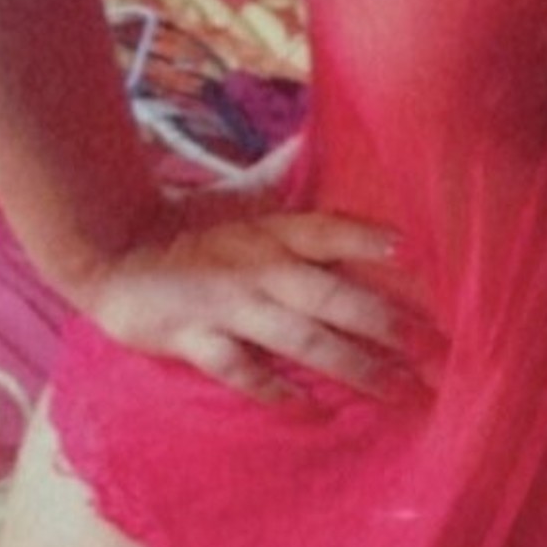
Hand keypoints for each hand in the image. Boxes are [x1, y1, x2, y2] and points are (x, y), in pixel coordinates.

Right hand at [81, 192, 446, 405]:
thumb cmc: (189, 226)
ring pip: (302, 339)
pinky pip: (243, 370)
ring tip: (400, 392)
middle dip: (389, 326)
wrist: (109, 251)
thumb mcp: (240, 196)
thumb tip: (318, 134)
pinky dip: (278, 393)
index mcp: (272, 231)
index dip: (368, 237)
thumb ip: (284, 172)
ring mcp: (229, 306)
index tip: (412, 253)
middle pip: (333, 295)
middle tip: (438, 354)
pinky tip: (315, 412)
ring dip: (354, 367)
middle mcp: (259, 267)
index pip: (329, 230)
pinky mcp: (195, 339)